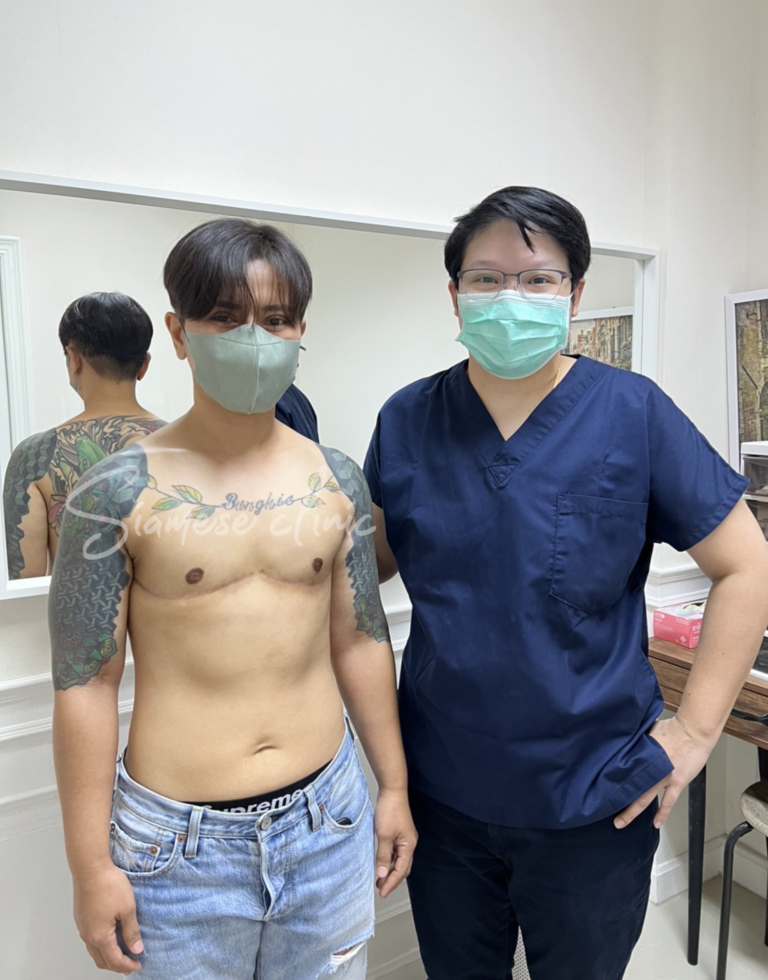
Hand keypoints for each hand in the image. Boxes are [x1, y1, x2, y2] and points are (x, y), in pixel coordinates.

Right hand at [73, 864, 142, 972]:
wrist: (90, 868)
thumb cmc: (108, 885)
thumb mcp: (127, 909)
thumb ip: (131, 931)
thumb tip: (136, 949)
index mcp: (100, 936)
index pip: (114, 960)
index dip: (127, 966)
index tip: (138, 965)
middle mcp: (88, 935)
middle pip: (101, 960)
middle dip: (116, 965)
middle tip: (130, 963)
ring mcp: (82, 927)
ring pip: (94, 951)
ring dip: (107, 955)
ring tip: (121, 951)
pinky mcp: (81, 917)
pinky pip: (90, 939)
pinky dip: (101, 944)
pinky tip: (110, 936)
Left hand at [374, 788, 417, 897]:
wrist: (392, 790)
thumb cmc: (390, 809)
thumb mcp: (384, 835)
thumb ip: (383, 856)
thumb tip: (382, 874)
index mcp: (408, 846)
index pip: (400, 871)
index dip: (391, 883)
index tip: (382, 893)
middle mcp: (409, 843)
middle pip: (402, 867)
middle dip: (392, 879)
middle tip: (380, 888)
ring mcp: (404, 838)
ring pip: (398, 860)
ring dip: (389, 870)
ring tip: (379, 878)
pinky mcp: (399, 832)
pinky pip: (395, 851)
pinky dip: (388, 859)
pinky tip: (381, 861)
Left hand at [614, 716, 715, 830]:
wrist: (693, 731)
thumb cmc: (673, 727)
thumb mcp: (648, 731)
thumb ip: (638, 741)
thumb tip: (627, 743)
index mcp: (640, 755)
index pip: (620, 771)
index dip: (610, 781)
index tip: (600, 789)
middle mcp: (649, 768)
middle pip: (628, 788)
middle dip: (616, 801)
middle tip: (604, 809)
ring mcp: (663, 777)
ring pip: (644, 798)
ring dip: (632, 811)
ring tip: (621, 822)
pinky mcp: (677, 782)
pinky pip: (668, 802)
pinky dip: (662, 814)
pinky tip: (656, 824)